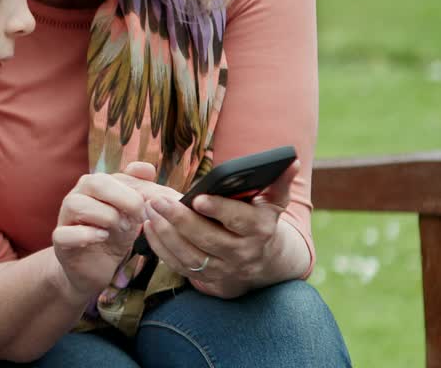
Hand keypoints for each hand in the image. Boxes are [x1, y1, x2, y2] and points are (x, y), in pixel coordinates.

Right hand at [50, 162, 154, 300]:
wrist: (98, 267)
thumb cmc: (115, 235)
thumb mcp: (132, 213)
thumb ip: (141, 190)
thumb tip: (148, 168)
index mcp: (96, 186)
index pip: (114, 176)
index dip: (135, 189)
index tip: (151, 204)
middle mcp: (78, 196)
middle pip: (93, 182)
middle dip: (122, 198)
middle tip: (139, 216)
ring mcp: (65, 218)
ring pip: (76, 204)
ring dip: (105, 216)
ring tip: (122, 228)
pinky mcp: (60, 242)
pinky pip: (64, 233)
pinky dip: (85, 234)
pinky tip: (102, 237)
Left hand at [140, 160, 299, 297]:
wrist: (264, 263)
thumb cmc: (262, 221)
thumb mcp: (274, 204)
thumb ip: (279, 183)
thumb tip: (291, 161)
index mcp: (258, 230)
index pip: (238, 220)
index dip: (218, 209)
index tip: (198, 198)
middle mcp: (241, 253)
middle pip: (207, 239)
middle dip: (180, 219)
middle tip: (157, 200)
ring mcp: (223, 269)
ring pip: (190, 255)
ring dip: (166, 233)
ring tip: (150, 210)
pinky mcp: (206, 278)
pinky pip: (179, 266)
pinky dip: (161, 248)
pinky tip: (149, 227)